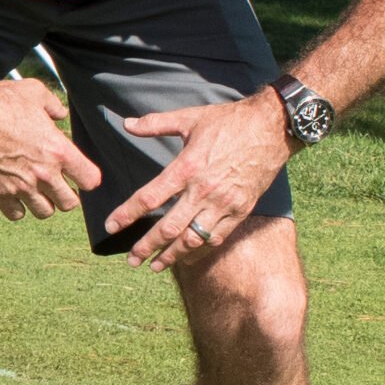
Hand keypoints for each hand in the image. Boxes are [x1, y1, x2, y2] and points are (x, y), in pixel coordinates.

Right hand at [0, 75, 102, 220]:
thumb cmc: (0, 99)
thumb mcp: (35, 92)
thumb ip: (54, 105)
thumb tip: (60, 113)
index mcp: (59, 150)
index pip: (90, 180)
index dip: (87, 178)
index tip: (78, 173)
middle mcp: (44, 173)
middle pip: (70, 203)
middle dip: (66, 194)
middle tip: (57, 183)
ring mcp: (21, 186)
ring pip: (45, 212)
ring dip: (43, 202)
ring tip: (36, 190)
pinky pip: (17, 214)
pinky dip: (18, 208)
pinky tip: (14, 193)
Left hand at [103, 93, 293, 272]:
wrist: (273, 128)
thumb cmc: (229, 121)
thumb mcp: (190, 118)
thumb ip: (156, 123)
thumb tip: (126, 123)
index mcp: (187, 168)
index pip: (149, 197)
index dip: (127, 214)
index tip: (111, 227)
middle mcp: (204, 190)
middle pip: (168, 227)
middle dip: (147, 246)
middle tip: (131, 260)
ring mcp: (224, 203)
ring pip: (193, 238)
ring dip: (172, 255)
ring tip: (155, 266)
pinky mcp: (242, 209)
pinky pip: (218, 236)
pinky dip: (201, 248)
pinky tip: (188, 254)